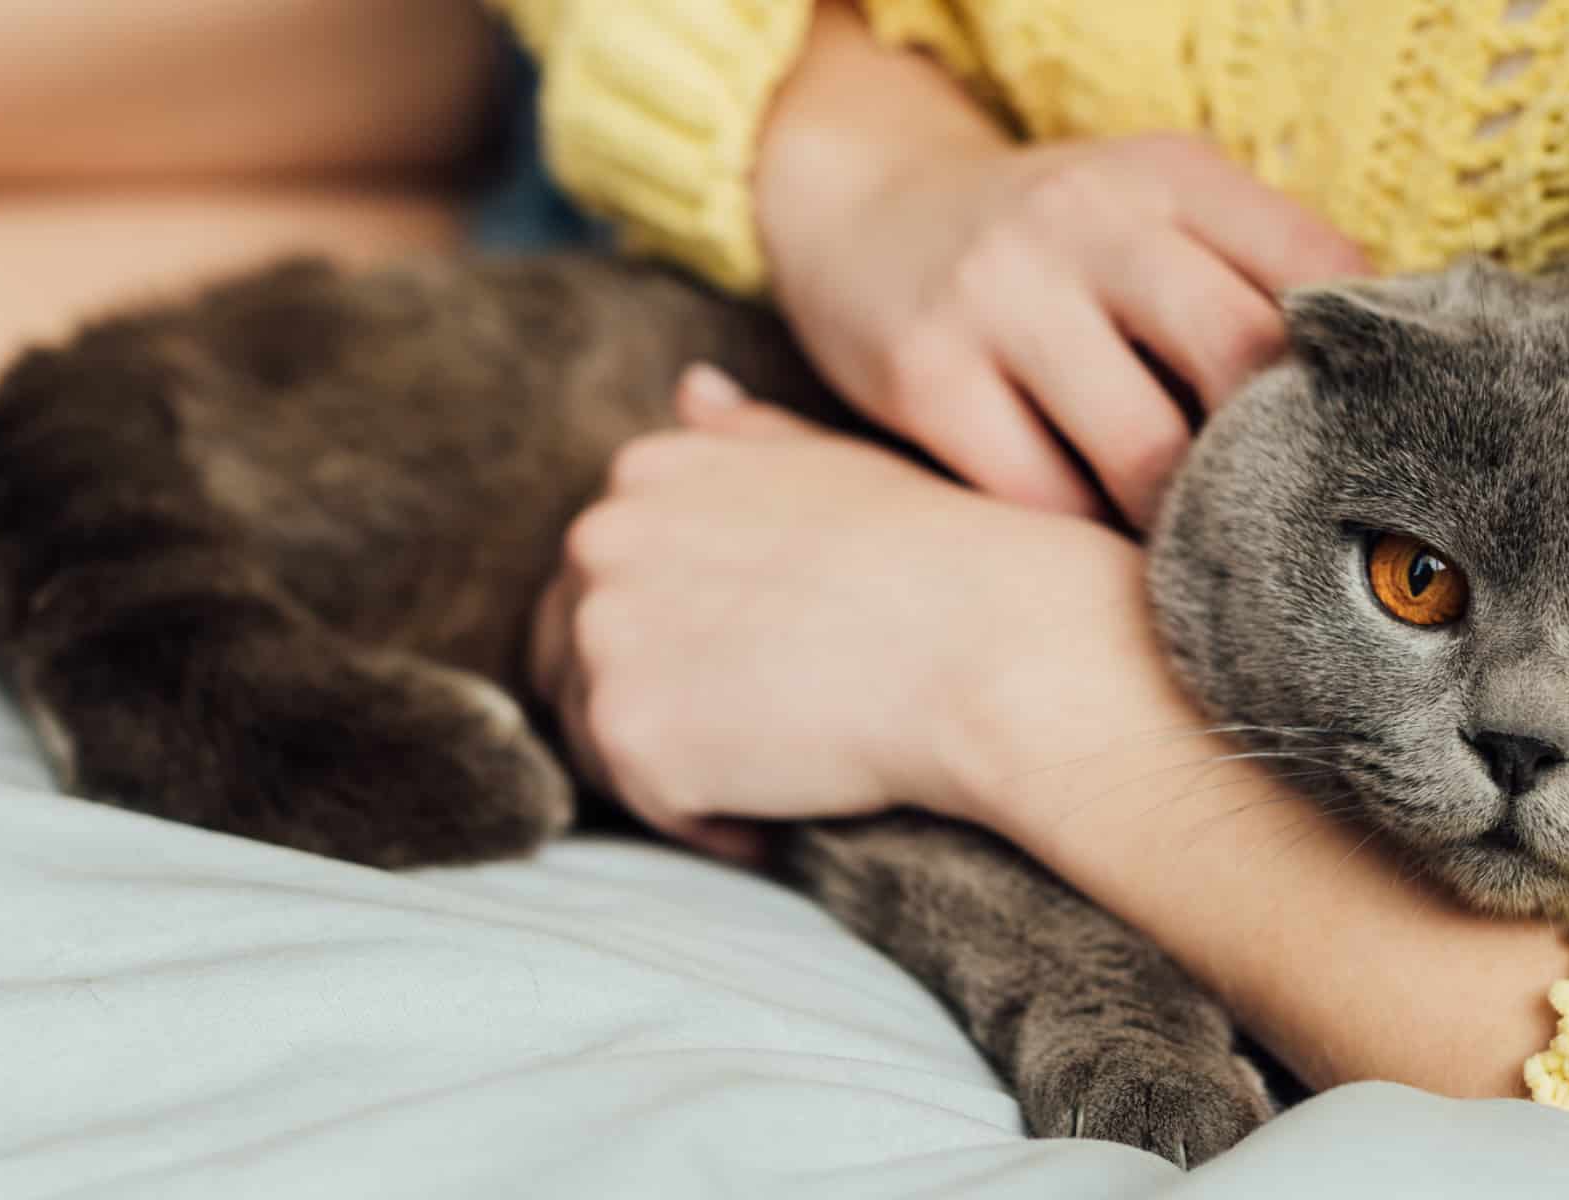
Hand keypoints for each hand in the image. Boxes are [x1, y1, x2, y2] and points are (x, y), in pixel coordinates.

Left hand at [529, 367, 1158, 857]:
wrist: (991, 645)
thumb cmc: (941, 558)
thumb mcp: (831, 463)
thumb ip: (743, 436)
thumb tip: (690, 389)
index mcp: (646, 470)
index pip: (603, 574)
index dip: (672, 631)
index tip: (750, 664)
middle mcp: (600, 540)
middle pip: (576, 653)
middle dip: (657, 698)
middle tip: (759, 733)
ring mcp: (607, 638)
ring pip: (600, 733)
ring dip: (677, 762)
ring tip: (778, 771)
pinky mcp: (631, 735)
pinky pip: (647, 805)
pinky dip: (707, 825)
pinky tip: (780, 817)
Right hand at [754, 3, 1365, 528]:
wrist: (862, 211)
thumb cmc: (1054, 247)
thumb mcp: (1156, 214)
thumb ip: (1257, 280)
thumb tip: (1387, 411)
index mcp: (1176, 173)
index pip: (1318, 274)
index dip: (1360, 377)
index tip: (1379, 453)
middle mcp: (1090, 218)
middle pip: (1239, 358)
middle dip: (1281, 459)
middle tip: (1301, 528)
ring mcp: (1000, 295)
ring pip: (1144, 452)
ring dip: (1188, 524)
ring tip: (1212, 559)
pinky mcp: (927, 375)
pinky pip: (1041, 500)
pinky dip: (1087, 540)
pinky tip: (1104, 545)